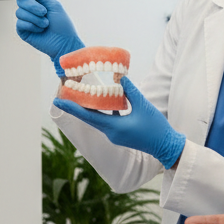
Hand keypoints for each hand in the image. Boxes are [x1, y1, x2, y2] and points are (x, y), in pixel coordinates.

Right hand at [13, 0, 83, 75]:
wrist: (64, 42)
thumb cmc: (62, 24)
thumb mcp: (53, 5)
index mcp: (37, 2)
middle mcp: (30, 10)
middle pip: (21, 1)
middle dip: (32, 6)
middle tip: (44, 12)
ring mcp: (26, 21)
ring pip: (19, 12)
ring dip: (35, 18)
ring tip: (46, 24)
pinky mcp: (23, 31)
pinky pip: (20, 23)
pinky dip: (32, 26)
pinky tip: (40, 30)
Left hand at [54, 76, 185, 168]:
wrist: (166, 146)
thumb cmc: (155, 128)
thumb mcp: (143, 105)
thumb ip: (130, 91)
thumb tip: (120, 77)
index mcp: (114, 128)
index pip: (88, 116)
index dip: (72, 108)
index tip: (57, 100)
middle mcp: (111, 133)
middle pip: (90, 117)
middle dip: (77, 105)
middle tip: (66, 92)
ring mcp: (115, 135)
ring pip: (98, 118)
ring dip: (91, 107)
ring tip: (83, 94)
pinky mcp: (121, 134)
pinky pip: (108, 120)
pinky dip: (104, 110)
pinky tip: (107, 99)